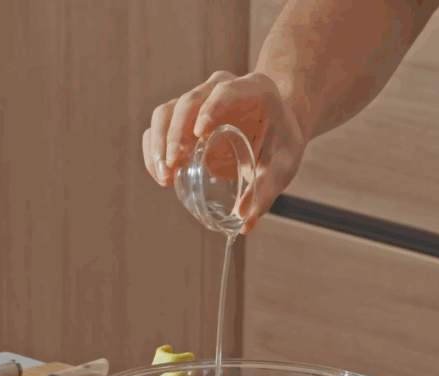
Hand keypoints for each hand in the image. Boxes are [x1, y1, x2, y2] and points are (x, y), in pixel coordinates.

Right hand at [142, 70, 306, 233]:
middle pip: (187, 102)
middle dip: (176, 134)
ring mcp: (197, 100)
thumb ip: (267, 189)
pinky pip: (158, 127)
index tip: (200, 133)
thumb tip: (245, 223)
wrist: (276, 127)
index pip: (224, 91)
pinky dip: (154, 150)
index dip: (210, 109)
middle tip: (174, 166)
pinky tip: (161, 174)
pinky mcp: (182, 117)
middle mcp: (218, 88)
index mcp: (252, 88)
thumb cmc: (282, 142)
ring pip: (165, 113)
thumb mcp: (284, 163)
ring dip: (159, 144)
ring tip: (165, 175)